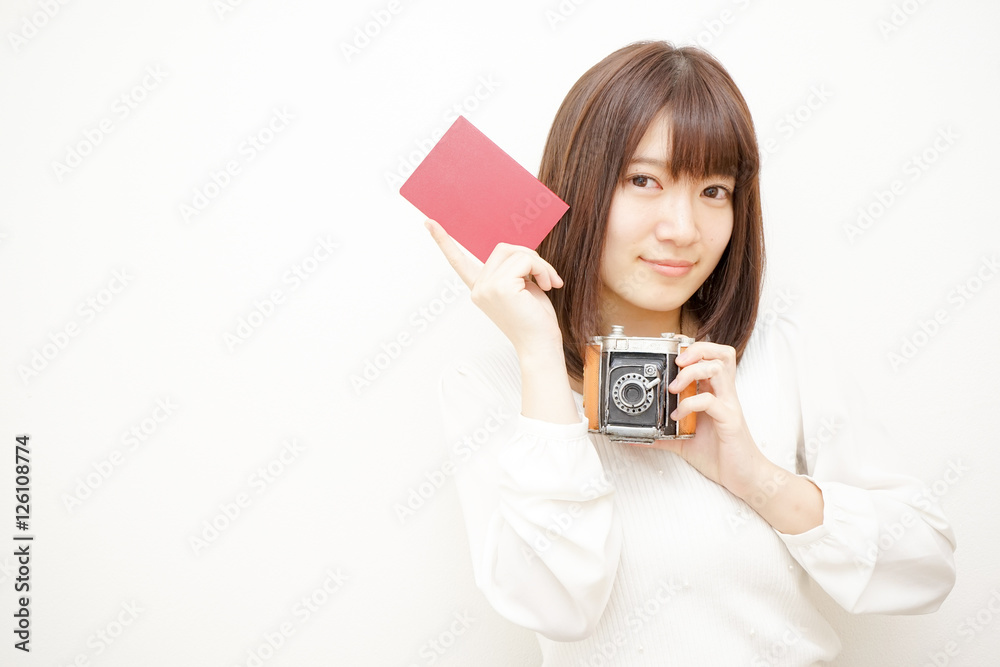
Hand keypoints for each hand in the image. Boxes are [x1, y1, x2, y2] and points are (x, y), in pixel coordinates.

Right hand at [423, 219, 564, 354]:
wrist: (541, 345)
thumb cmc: (535, 319)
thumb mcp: (521, 288)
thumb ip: (513, 269)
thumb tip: (520, 250)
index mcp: (480, 288)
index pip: (458, 262)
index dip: (443, 241)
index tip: (428, 222)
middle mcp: (478, 288)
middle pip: (503, 248)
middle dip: (529, 257)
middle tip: (548, 277)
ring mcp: (486, 287)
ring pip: (516, 252)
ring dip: (539, 264)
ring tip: (549, 282)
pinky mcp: (500, 287)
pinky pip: (525, 260)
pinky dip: (542, 269)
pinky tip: (548, 285)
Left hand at [637, 341, 823, 533]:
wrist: (744, 477)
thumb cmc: (720, 455)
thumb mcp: (684, 441)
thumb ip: (662, 436)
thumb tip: (636, 437)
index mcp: (715, 393)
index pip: (712, 357)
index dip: (694, 349)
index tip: (672, 356)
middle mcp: (724, 395)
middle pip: (720, 354)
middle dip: (696, 351)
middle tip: (676, 363)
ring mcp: (729, 405)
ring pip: (718, 369)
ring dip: (692, 372)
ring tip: (674, 388)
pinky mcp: (730, 420)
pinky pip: (711, 401)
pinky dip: (690, 404)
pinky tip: (678, 416)